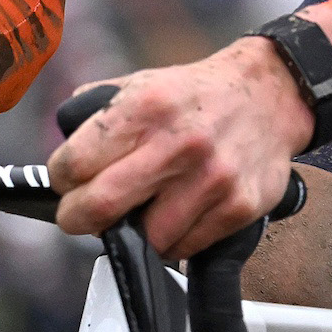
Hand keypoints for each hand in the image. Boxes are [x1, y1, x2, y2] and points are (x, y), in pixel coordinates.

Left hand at [49, 37, 314, 259]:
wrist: (271, 94)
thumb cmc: (198, 95)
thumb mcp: (143, 83)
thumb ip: (97, 111)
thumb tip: (62, 149)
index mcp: (147, 107)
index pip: (73, 163)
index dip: (61, 178)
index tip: (66, 181)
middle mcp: (179, 143)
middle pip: (99, 207)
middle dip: (78, 217)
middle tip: (80, 214)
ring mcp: (211, 180)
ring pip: (144, 238)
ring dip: (135, 231)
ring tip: (143, 208)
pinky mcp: (237, 207)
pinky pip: (184, 248)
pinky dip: (173, 239)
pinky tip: (178, 213)